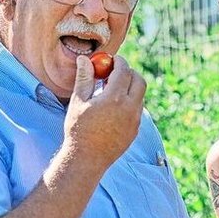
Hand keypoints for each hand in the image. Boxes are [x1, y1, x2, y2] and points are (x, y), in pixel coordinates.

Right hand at [62, 53, 144, 174]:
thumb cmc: (78, 129)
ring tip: (110, 92)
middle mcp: (129, 108)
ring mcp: (135, 120)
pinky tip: (113, 108)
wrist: (87, 159)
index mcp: (114, 98)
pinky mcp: (136, 130)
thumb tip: (85, 59)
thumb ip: (84, 78)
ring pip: (140, 96)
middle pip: (139, 81)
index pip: (123, 71)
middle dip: (130, 73)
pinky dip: (129, 102)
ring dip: (130, 88)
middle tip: (116, 72)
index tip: (113, 59)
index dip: (119, 62)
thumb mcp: (78, 101)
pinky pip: (137, 110)